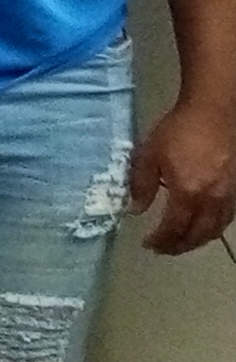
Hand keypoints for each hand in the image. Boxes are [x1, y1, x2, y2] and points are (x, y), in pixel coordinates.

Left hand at [130, 96, 235, 254]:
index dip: (161, 240)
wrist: (213, 112)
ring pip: (215, 230)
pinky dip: (212, 229)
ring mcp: (227, 195)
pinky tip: (202, 227)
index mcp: (187, 192)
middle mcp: (211, 199)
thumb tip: (135, 210)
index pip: (174, 228)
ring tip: (180, 243)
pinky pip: (226, 219)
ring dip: (197, 241)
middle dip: (179, 246)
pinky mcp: (235, 188)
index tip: (148, 244)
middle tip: (163, 249)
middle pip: (197, 234)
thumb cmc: (178, 130)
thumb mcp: (149, 155)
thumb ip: (142, 185)